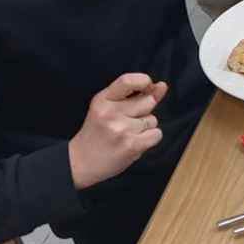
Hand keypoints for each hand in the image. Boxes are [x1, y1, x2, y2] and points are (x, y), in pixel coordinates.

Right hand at [68, 74, 167, 190]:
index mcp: (102, 100)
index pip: (128, 80)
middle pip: (148, 101)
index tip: (148, 88)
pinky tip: (134, 143)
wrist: (81, 163)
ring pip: (153, 119)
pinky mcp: (131, 145)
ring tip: (127, 135)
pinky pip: (157, 134)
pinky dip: (150, 139)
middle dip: (144, 111)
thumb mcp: (110, 108)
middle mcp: (110, 113)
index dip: (145, 81)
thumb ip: (137, 95)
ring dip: (145, 128)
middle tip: (126, 123)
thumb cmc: (98, 133)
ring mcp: (121, 129)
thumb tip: (162, 86)